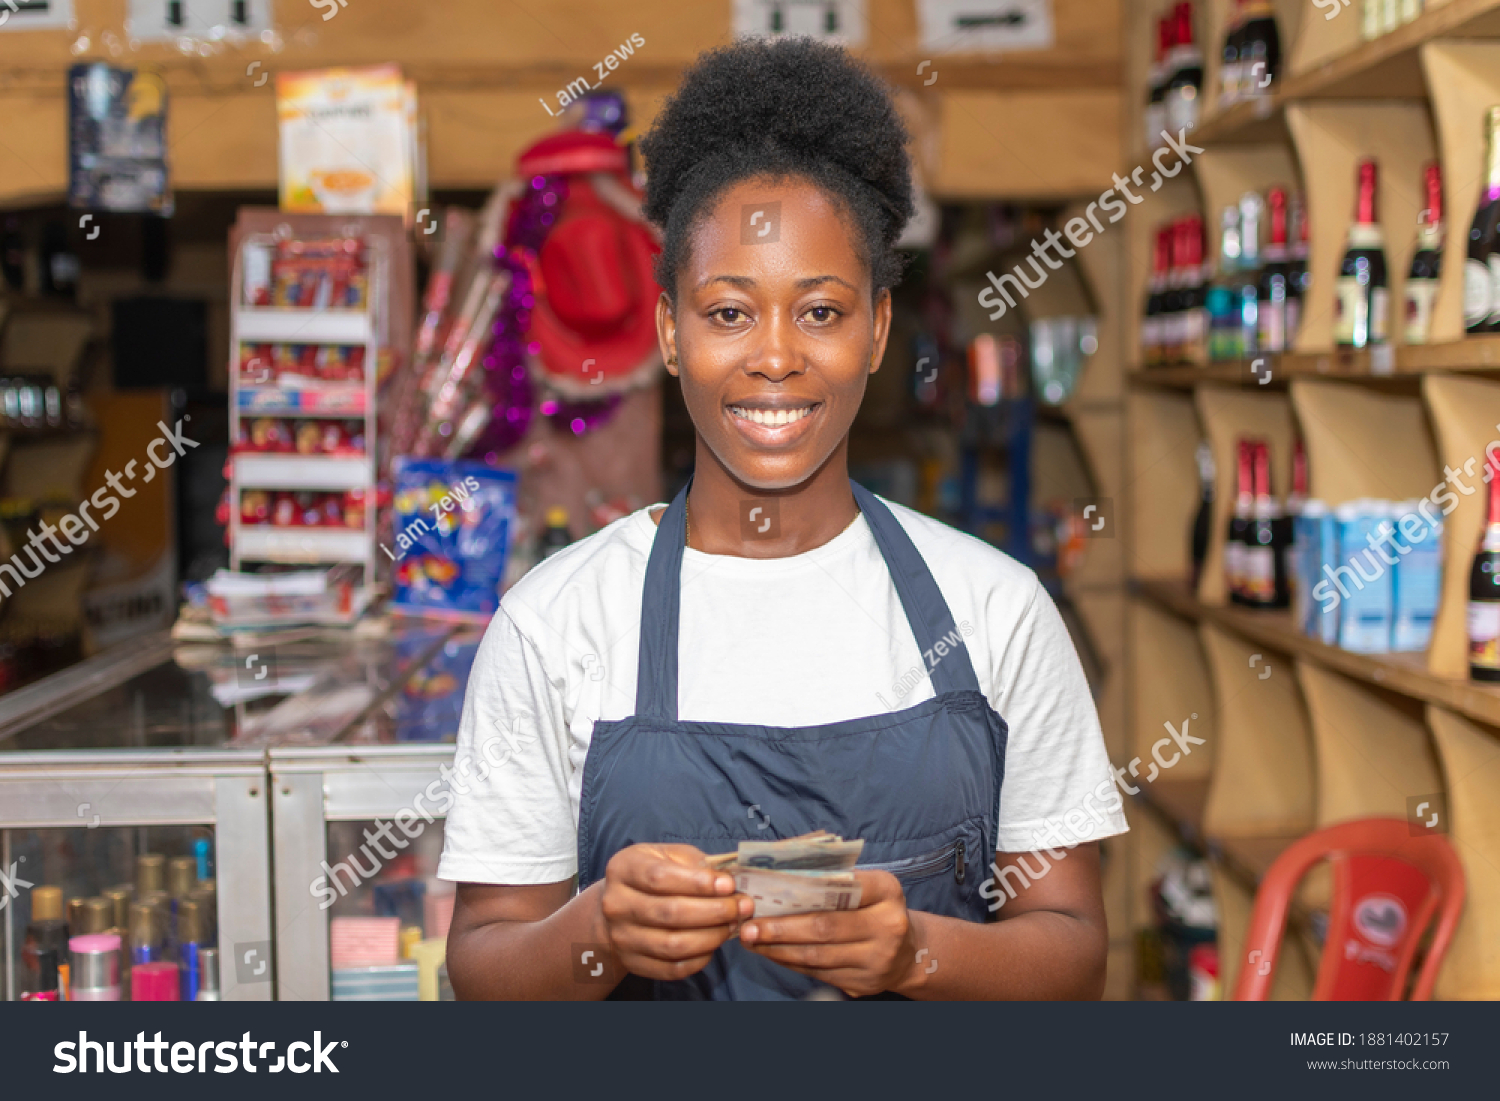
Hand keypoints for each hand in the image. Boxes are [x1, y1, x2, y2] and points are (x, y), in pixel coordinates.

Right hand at [598, 843, 752, 981]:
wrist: (620, 907)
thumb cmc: (653, 875)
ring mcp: (621, 938)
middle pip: (670, 913)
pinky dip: (699, 959)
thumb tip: (729, 879)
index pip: (660, 877)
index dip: (698, 883)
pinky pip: (671, 969)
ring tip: (732, 925)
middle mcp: (615, 904)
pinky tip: (714, 944)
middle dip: (714, 911)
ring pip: (673, 945)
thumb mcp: (668, 856)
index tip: (729, 885)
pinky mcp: (632, 963)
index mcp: (623, 868)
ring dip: (711, 937)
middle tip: (742, 907)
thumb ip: (695, 863)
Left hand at [739, 870, 919, 997]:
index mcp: (887, 891)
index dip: (801, 892)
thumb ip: (835, 878)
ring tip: (751, 940)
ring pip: (817, 957)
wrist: (908, 953)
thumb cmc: (876, 908)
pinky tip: (771, 953)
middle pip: (824, 928)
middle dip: (780, 928)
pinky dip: (790, 963)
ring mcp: (877, 960)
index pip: (842, 887)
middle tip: (748, 926)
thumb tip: (779, 877)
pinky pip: (818, 974)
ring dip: (778, 949)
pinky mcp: (863, 984)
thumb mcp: (868, 885)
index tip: (768, 893)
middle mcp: (887, 926)